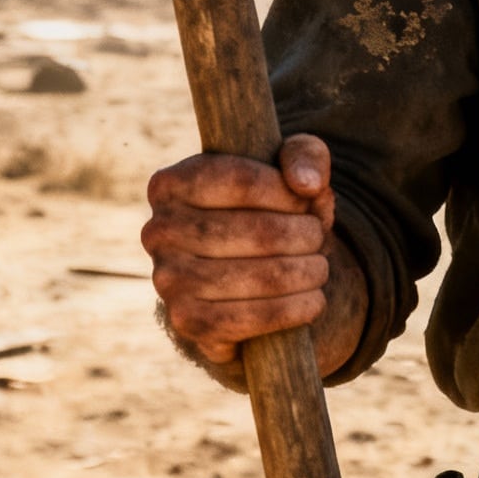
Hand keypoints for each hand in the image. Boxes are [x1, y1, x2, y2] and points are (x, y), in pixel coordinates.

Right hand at [143, 133, 338, 365]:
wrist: (243, 275)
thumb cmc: (266, 208)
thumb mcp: (286, 169)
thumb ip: (304, 155)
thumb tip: (308, 183)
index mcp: (171, 183)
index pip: (240, 179)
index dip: (287, 192)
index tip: (310, 201)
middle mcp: (159, 231)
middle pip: (256, 232)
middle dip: (304, 236)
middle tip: (320, 239)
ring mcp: (168, 280)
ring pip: (257, 277)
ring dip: (305, 274)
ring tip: (319, 268)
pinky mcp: (186, 322)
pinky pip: (246, 320)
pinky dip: (290, 311)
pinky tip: (312, 301)